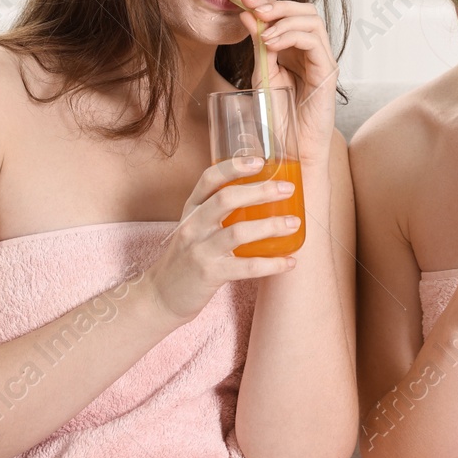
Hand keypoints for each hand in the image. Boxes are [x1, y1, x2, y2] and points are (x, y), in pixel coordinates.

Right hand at [142, 155, 300, 324]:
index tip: (261, 161)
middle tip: (288, 189)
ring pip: (238, 232)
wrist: (162, 296)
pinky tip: (290, 261)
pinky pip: (246, 267)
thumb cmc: (188, 257)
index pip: (209, 178)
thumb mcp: (195, 227)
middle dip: (261, 191)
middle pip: (226, 199)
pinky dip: (272, 264)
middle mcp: (192, 225)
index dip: (234, 166)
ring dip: (271, 226)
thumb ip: (217, 211)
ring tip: (294, 223)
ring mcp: (199, 250)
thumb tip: (262, 194)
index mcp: (191, 209)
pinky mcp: (209, 274)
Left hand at [234, 0, 338, 171]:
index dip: (266, 2)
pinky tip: (272, 45)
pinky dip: (292, 36)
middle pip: (305, 10)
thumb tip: (247, 15)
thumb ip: (257, 46)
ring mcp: (322, 60)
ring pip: (312, 20)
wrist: (291, 150)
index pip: (287, 15)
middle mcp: (312, 51)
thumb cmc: (278, 118)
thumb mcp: (261, 75)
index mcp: (295, 50)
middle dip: (278, 5)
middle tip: (256, 9)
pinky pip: (314, 42)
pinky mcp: (328, 72)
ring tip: (264, 33)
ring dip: (284, 20)